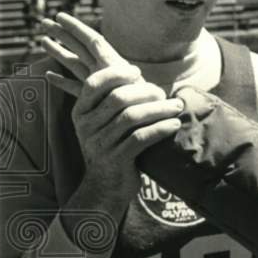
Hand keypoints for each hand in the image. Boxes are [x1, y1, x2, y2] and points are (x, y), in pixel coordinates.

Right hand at [39, 14, 183, 211]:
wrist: (106, 186)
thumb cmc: (113, 145)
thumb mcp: (105, 121)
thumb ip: (114, 98)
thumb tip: (137, 71)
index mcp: (81, 111)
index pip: (95, 83)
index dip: (117, 74)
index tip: (137, 72)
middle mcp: (86, 126)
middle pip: (118, 98)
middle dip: (146, 91)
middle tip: (165, 93)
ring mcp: (99, 143)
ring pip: (132, 117)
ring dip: (159, 109)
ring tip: (177, 106)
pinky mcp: (116, 159)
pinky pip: (141, 138)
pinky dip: (160, 128)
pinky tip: (174, 124)